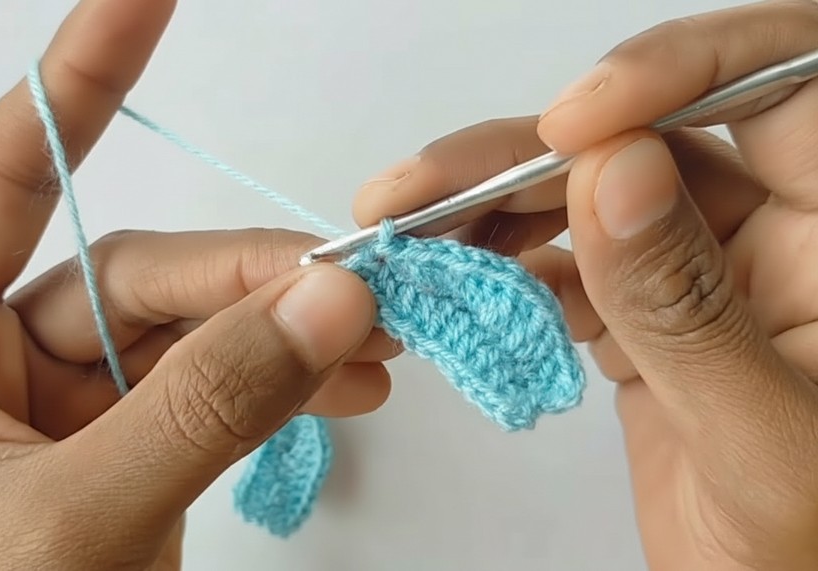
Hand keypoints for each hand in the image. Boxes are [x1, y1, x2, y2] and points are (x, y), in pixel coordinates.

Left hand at [0, 1, 394, 567]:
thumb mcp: (83, 520)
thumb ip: (205, 406)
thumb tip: (328, 300)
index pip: (9, 177)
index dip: (79, 78)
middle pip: (143, 275)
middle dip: (252, 278)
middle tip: (359, 289)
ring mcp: (76, 406)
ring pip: (200, 331)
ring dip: (290, 329)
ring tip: (378, 340)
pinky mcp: (139, 451)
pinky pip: (226, 390)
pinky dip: (291, 384)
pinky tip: (355, 385)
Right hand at [353, 2, 817, 568]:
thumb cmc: (808, 558)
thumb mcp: (758, 443)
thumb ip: (688, 306)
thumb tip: (617, 167)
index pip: (784, 89)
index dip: (673, 75)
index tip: (570, 124)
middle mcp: (781, 236)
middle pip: (649, 139)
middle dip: (528, 154)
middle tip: (421, 188)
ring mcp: (709, 276)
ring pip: (595, 197)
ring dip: (497, 208)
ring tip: (412, 235)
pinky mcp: (650, 317)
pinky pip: (573, 265)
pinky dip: (507, 269)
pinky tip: (458, 284)